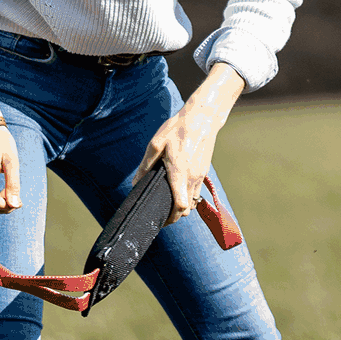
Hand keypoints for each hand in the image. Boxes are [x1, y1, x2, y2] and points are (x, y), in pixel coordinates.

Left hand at [137, 63, 244, 224]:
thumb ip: (145, 165)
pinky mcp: (204, 171)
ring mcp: (200, 175)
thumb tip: (136, 183)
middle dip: (175, 215)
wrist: (203, 118)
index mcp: (180, 173)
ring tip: (168, 202)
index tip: (160, 220)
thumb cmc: (178, 129)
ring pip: (193, 202)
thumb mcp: (156, 144)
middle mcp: (193, 178)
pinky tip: (177, 189)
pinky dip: (188, 196)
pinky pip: (196, 191)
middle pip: (187, 209)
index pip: (180, 207)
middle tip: (161, 214)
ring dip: (182, 206)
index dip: (171, 218)